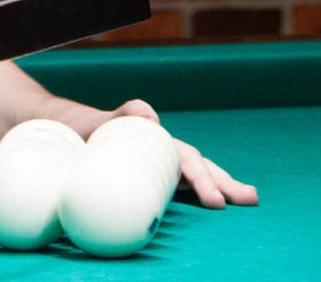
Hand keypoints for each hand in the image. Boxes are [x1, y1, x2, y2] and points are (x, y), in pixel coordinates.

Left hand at [96, 99, 258, 209]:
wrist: (70, 132)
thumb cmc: (85, 129)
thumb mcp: (100, 121)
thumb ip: (125, 115)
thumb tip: (155, 120)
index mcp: (155, 142)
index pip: (186, 160)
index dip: (202, 180)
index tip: (216, 201)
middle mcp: (162, 151)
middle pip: (199, 166)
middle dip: (224, 183)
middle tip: (250, 199)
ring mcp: (159, 163)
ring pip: (195, 174)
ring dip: (221, 187)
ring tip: (250, 199)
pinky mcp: (153, 176)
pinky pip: (181, 186)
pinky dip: (201, 193)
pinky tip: (218, 205)